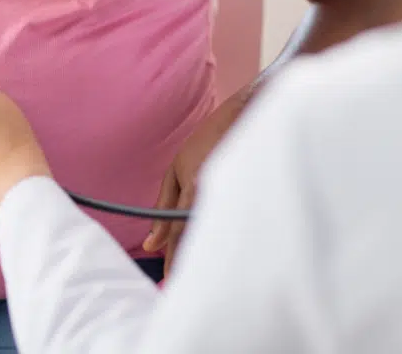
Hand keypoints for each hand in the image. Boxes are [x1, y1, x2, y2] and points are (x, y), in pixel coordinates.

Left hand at [143, 91, 247, 274]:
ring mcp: (233, 192)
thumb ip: (162, 208)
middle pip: (198, 237)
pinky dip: (226, 239)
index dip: (174, 259)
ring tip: (201, 278)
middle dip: (188, 263)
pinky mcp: (251, 193)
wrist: (249, 114)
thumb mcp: (177, 169)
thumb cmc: (208, 141)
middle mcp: (213, 191)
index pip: (179, 232)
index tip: (169, 281)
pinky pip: (234, 223)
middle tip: (181, 286)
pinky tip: (224, 254)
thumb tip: (150, 244)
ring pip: (217, 233)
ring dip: (208, 254)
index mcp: (193, 186)